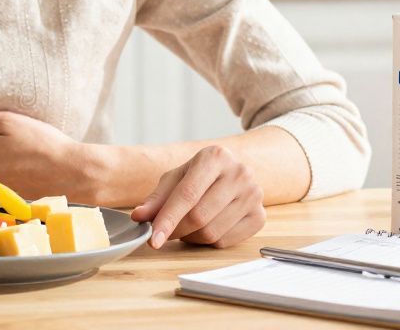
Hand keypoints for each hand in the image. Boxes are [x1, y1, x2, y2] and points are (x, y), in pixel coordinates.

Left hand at [130, 145, 264, 248]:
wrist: (233, 173)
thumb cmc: (198, 175)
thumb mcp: (175, 178)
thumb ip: (156, 198)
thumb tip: (139, 216)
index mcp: (215, 157)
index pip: (187, 195)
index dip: (168, 219)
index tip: (153, 239)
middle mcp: (240, 173)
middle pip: (199, 217)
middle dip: (176, 230)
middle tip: (164, 233)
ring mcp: (254, 195)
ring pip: (211, 232)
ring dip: (190, 237)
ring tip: (186, 226)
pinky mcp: (260, 216)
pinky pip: (225, 241)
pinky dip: (207, 241)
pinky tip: (204, 228)